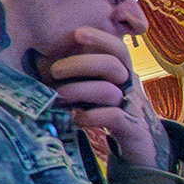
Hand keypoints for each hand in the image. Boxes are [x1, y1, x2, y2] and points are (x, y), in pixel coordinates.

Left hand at [39, 27, 171, 168]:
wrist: (143, 150)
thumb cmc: (112, 116)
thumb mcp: (99, 93)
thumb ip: (82, 78)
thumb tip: (41, 63)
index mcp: (123, 75)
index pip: (117, 49)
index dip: (100, 39)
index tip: (78, 33)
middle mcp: (130, 87)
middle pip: (112, 64)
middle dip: (81, 64)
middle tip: (55, 71)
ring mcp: (132, 108)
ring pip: (109, 90)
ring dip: (80, 90)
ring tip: (60, 96)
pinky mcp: (132, 129)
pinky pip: (113, 116)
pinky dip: (91, 116)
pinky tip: (77, 118)